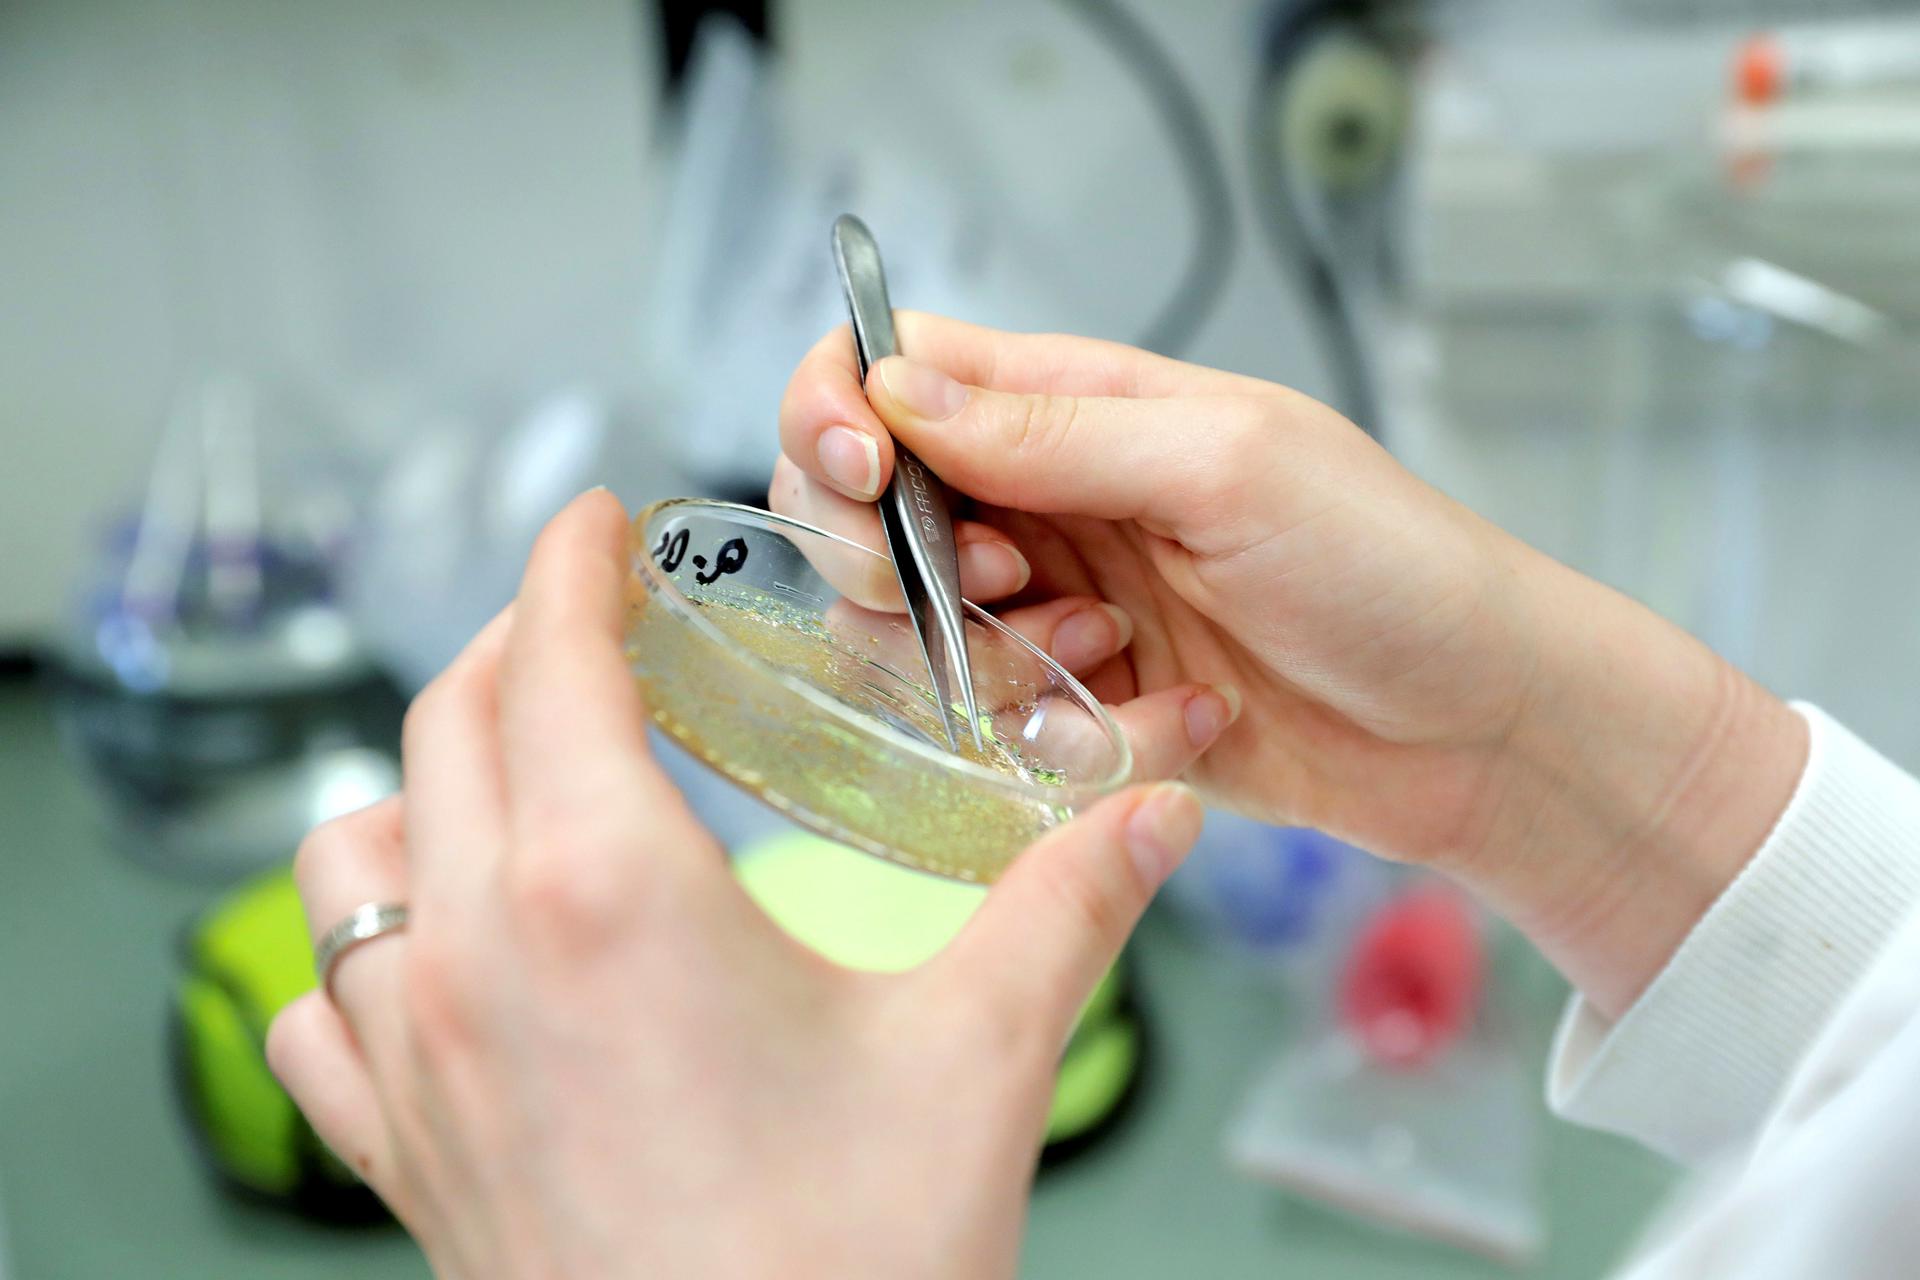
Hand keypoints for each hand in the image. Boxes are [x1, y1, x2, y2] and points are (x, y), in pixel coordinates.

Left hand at [267, 491, 1204, 1278]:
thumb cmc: (848, 1266)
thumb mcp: (981, 1058)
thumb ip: (1071, 903)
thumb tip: (1157, 810)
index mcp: (603, 892)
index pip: (550, 659)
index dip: (568, 564)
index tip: (594, 518)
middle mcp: (477, 954)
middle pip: (448, 727)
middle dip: (515, 647)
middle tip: (590, 624)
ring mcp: (417, 1059)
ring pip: (351, 851)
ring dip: (421, 780)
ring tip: (512, 771)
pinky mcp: (400, 1152)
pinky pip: (321, 1003)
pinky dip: (362, 938)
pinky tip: (433, 949)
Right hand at [776, 315, 1806, 1013]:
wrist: (1482, 726)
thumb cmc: (1390, 566)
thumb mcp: (1227, 467)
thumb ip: (1053, 434)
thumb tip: (895, 389)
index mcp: (1074, 407)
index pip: (888, 371)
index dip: (835, 415)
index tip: (864, 480)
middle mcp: (1048, 502)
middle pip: (866, 516)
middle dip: (900, 568)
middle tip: (1007, 588)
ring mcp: (1061, 610)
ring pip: (916, 640)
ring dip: (1002, 665)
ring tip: (1121, 654)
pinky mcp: (1086, 708)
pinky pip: (1008, 733)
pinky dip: (1084, 738)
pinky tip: (1186, 718)